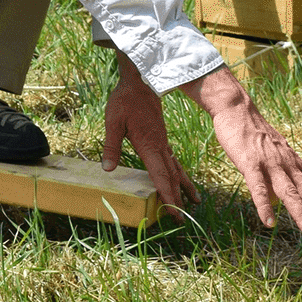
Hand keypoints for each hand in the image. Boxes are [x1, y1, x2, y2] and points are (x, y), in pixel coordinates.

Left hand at [102, 54, 201, 216]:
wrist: (141, 82)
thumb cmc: (125, 101)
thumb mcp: (113, 122)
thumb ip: (112, 145)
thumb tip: (107, 169)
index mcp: (150, 146)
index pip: (160, 176)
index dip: (167, 196)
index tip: (174, 212)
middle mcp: (160, 147)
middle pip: (171, 177)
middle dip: (177, 199)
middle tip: (183, 219)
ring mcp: (163, 144)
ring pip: (176, 170)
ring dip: (183, 188)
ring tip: (194, 203)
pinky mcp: (161, 139)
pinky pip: (173, 161)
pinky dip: (179, 174)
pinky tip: (181, 179)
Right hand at [179, 65, 301, 237]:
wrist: (236, 108)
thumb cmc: (254, 133)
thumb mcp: (273, 155)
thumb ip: (278, 178)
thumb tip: (278, 202)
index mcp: (294, 164)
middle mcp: (287, 165)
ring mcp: (270, 164)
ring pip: (289, 193)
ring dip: (301, 215)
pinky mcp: (250, 164)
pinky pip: (259, 188)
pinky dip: (264, 206)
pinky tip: (269, 222)